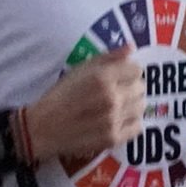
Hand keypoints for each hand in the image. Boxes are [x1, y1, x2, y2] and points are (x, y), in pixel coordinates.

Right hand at [24, 47, 143, 162]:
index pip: (136, 69)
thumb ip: (107, 58)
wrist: (43, 128)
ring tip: (117, 106)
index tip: (119, 76)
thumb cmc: (60, 95)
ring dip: (132, 104)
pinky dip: (130, 123)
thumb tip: (131, 48)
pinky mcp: (113, 138)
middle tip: (117, 92)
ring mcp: (114, 119)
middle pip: (141, 87)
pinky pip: (137, 127)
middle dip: (131, 87)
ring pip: (141, 106)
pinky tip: (117, 121)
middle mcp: (111, 97)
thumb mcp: (80, 70)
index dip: (128, 71)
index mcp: (102, 77)